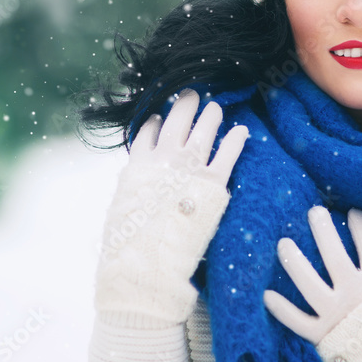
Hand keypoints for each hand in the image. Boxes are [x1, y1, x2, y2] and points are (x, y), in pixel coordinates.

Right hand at [95, 88, 248, 324]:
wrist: (145, 265)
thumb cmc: (127, 246)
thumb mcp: (120, 210)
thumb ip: (131, 191)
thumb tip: (132, 189)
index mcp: (138, 166)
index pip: (147, 133)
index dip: (155, 123)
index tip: (160, 116)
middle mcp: (163, 160)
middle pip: (176, 122)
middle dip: (184, 106)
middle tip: (191, 95)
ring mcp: (188, 169)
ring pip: (202, 131)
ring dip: (209, 116)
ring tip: (214, 108)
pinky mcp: (211, 184)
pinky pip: (227, 154)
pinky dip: (234, 140)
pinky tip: (241, 130)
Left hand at [263, 206, 361, 344]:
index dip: (359, 224)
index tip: (351, 211)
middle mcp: (353, 292)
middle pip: (332, 253)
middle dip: (322, 229)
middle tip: (314, 211)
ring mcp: (335, 313)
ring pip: (307, 281)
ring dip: (293, 261)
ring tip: (283, 243)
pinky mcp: (322, 336)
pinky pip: (296, 320)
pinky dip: (280, 309)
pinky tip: (267, 294)